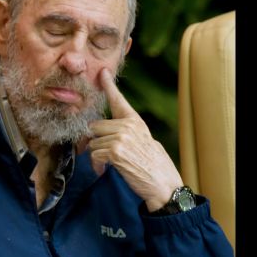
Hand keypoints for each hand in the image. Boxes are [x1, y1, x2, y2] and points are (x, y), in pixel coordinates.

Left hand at [88, 68, 183, 211]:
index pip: (118, 100)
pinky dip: (97, 165)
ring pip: (92, 143)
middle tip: (103, 154)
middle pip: (95, 127)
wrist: (163, 183)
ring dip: (97, 156)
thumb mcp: (143, 141)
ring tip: (110, 165)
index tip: (102, 73)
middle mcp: (127, 125)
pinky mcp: (115, 151)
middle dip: (95, 142)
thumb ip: (125, 132)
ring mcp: (121, 137)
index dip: (108, 85)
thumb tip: (102, 132)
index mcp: (135, 121)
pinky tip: (106, 170)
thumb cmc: (153, 165)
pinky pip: (94, 155)